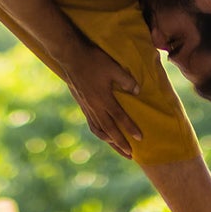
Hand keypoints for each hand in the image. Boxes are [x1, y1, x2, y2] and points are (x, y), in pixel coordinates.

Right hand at [62, 41, 142, 157]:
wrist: (71, 56)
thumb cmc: (94, 60)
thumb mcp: (114, 68)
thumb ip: (127, 81)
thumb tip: (137, 92)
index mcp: (104, 99)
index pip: (120, 118)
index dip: (130, 128)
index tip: (140, 138)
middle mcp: (95, 107)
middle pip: (110, 130)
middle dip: (120, 144)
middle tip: (131, 155)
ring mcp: (87, 107)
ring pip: (99, 130)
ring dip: (110, 142)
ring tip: (119, 150)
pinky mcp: (82, 104)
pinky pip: (91, 124)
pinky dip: (99, 132)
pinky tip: (103, 134)